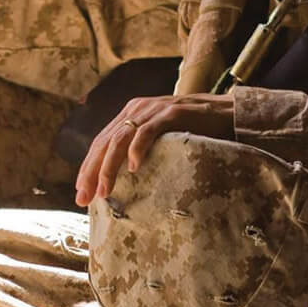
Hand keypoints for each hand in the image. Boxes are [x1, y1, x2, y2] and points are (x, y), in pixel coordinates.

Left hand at [74, 94, 235, 207]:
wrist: (227, 113)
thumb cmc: (195, 131)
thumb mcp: (160, 139)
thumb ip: (141, 149)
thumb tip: (123, 180)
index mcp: (131, 115)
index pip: (101, 142)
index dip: (88, 167)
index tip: (80, 193)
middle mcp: (137, 109)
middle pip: (105, 142)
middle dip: (91, 171)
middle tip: (83, 197)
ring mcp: (153, 110)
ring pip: (121, 139)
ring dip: (109, 167)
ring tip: (104, 190)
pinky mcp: (172, 113)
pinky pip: (148, 131)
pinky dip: (138, 149)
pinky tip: (133, 168)